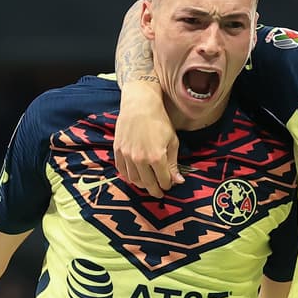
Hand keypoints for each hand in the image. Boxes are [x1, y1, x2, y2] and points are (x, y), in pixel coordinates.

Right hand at [113, 82, 182, 196]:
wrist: (140, 105)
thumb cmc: (159, 121)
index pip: (163, 181)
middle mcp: (140, 159)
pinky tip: (135, 176)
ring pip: (134, 179)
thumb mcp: (172, 142)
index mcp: (156, 158)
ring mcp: (127, 155)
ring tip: (148, 184)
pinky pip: (122, 170)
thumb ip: (173, 164)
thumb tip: (179, 181)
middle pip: (148, 184)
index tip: (170, 184)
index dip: (168, 185)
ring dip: (142, 185)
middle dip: (155, 190)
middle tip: (159, 193)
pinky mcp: (118, 150)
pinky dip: (129, 176)